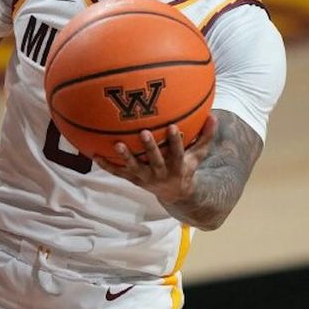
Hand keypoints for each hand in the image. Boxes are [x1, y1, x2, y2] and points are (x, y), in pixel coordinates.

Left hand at [95, 114, 217, 204]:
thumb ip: (206, 136)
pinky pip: (118, 172)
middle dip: (150, 148)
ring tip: (117, 144)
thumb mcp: (198, 155)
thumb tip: (213, 115)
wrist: (175, 193)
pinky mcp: (133, 179)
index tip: (173, 127)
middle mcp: (160, 174)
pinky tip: (94, 154)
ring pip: (134, 168)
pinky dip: (106, 164)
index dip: (175, 142)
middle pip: (155, 161)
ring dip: (126, 157)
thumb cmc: (187, 167)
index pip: (178, 154)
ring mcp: (145, 178)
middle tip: (144, 132)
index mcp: (177, 167)